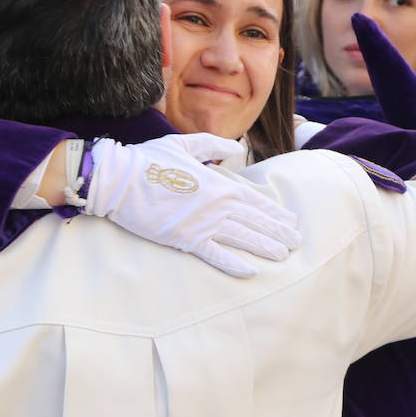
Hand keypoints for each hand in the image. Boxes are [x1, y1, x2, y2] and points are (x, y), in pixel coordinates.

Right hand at [85, 133, 301, 277]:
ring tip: (283, 256)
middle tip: (296, 242)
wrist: (119, 179)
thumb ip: (214, 147)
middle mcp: (217, 205)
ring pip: (241, 238)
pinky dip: (233, 264)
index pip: (254, 201)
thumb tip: (236, 150)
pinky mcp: (185, 239)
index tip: (290, 221)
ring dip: (264, 247)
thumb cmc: (150, 159)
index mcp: (218, 183)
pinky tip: (250, 271)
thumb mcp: (185, 144)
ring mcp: (202, 224)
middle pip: (254, 221)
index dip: (274, 212)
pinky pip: (215, 255)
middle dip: (277, 232)